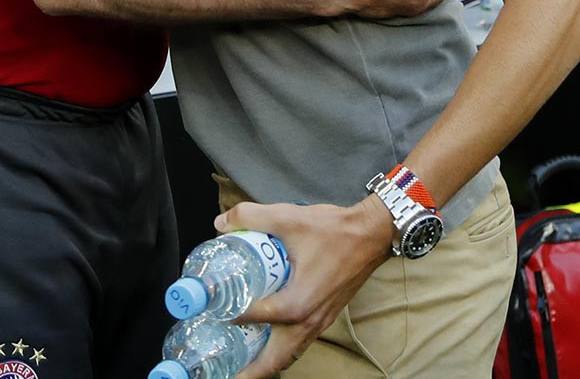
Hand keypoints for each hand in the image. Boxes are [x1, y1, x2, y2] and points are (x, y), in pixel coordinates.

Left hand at [214, 195, 393, 376]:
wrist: (372, 233)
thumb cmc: (333, 230)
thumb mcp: (287, 217)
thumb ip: (251, 217)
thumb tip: (222, 223)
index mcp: (296, 304)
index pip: (253, 318)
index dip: (228, 314)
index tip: (208, 310)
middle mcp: (308, 322)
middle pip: (274, 361)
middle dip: (248, 370)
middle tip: (225, 368)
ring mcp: (320, 322)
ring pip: (289, 354)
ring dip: (265, 361)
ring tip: (242, 358)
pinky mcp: (326, 316)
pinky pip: (300, 342)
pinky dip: (282, 347)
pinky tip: (269, 333)